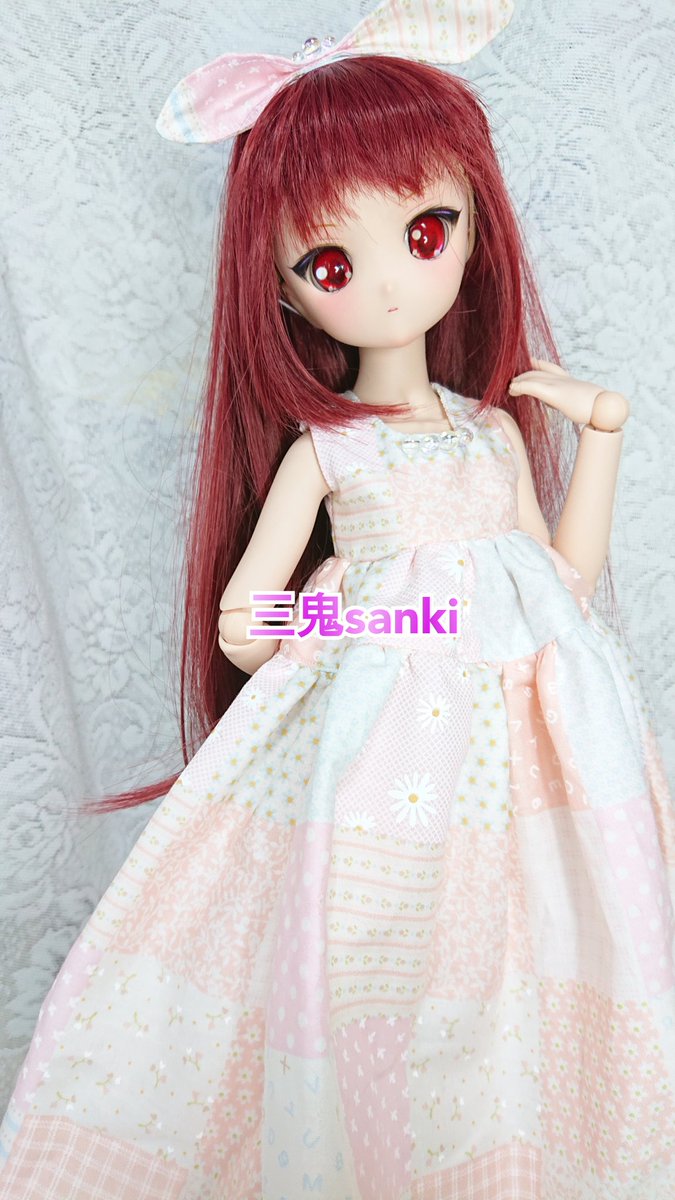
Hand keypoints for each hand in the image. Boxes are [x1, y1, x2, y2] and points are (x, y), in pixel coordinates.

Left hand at [508, 359, 628, 428]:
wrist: (609, 409)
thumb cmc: (602, 411)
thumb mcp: (588, 405)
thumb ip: (580, 404)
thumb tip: (582, 410)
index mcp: (573, 383)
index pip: (553, 369)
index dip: (539, 365)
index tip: (530, 362)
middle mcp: (565, 380)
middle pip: (540, 372)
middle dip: (525, 375)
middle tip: (513, 381)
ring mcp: (560, 385)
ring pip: (534, 377)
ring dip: (520, 381)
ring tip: (511, 388)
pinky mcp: (556, 393)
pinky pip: (533, 386)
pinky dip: (521, 386)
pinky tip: (513, 389)